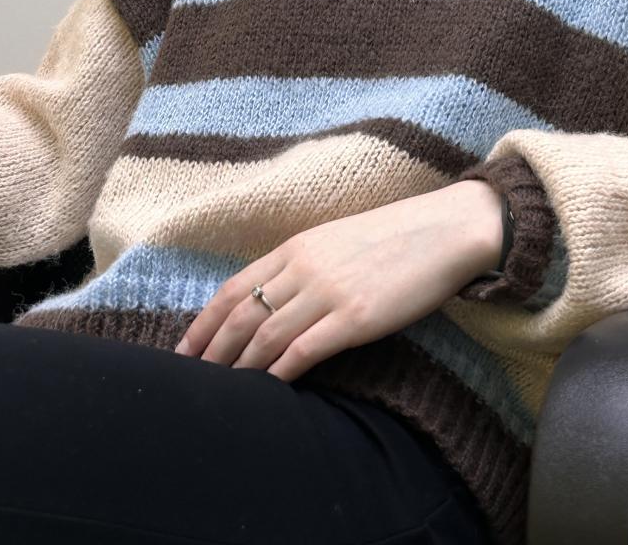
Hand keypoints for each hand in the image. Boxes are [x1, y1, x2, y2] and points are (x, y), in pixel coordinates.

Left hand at [171, 181, 501, 381]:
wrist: (444, 231)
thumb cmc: (393, 238)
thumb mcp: (336, 243)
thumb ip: (302, 267)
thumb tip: (272, 302)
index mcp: (296, 247)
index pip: (233, 289)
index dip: (202, 324)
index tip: (182, 353)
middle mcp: (304, 268)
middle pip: (241, 316)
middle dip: (210, 353)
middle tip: (188, 383)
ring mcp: (329, 292)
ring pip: (266, 336)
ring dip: (238, 369)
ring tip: (219, 396)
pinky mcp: (355, 317)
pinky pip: (304, 351)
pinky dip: (277, 374)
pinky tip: (265, 392)